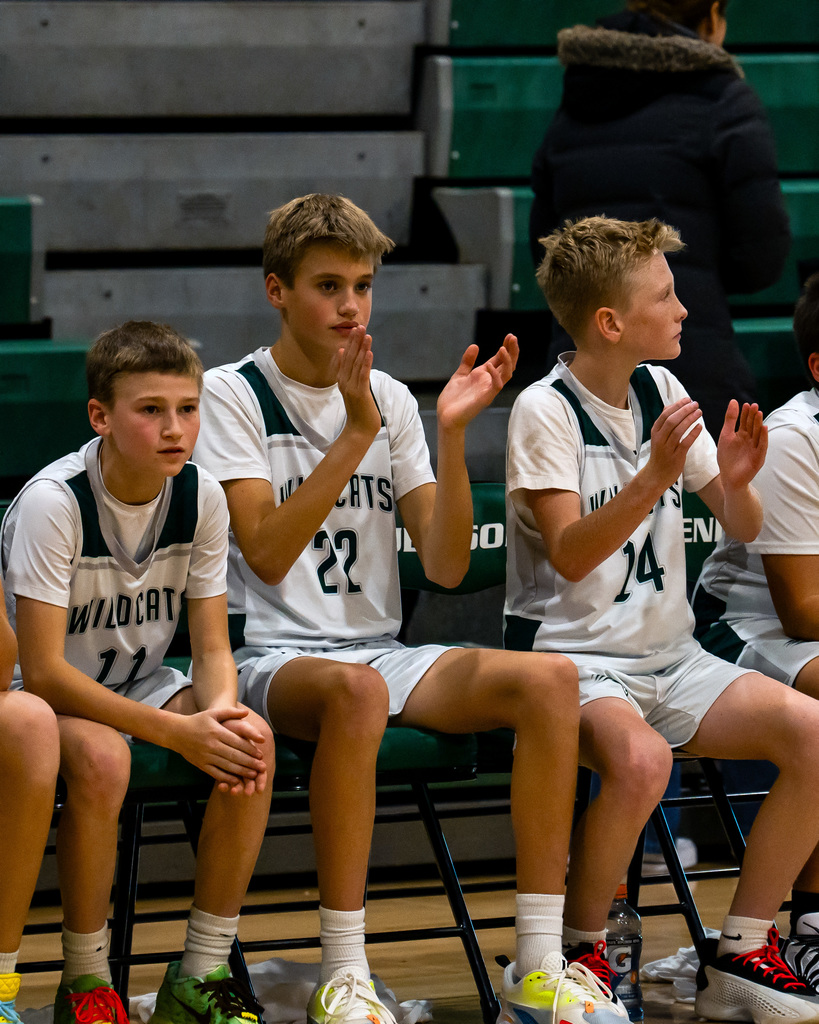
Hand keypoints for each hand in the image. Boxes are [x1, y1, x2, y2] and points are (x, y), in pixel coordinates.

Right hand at [171, 706, 267, 793]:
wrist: (176, 732)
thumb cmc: (197, 721)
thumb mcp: (213, 713)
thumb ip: (230, 712)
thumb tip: (246, 713)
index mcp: (217, 732)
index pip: (237, 742)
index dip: (250, 749)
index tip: (261, 755)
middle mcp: (212, 745)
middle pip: (234, 756)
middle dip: (250, 763)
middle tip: (262, 767)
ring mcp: (206, 756)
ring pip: (227, 766)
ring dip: (242, 772)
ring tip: (254, 775)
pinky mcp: (201, 765)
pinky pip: (215, 773)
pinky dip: (226, 778)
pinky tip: (236, 781)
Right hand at [334, 325, 380, 439]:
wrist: (358, 430)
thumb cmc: (358, 410)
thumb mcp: (352, 388)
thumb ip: (348, 371)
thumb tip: (342, 353)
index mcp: (342, 380)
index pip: (346, 358)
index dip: (351, 343)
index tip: (355, 330)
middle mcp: (344, 382)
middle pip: (350, 358)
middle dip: (355, 341)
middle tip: (360, 326)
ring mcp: (351, 387)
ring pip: (356, 364)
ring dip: (362, 348)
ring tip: (367, 335)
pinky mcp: (360, 393)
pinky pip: (363, 375)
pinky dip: (366, 363)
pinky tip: (370, 353)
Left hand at [437, 335, 518, 430]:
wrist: (445, 416)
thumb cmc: (453, 399)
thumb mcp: (460, 375)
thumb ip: (467, 362)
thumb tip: (475, 346)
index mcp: (484, 375)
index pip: (500, 360)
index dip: (506, 348)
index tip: (510, 336)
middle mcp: (489, 381)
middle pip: (508, 365)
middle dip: (512, 351)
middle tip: (513, 337)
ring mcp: (489, 390)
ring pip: (507, 374)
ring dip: (508, 361)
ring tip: (504, 348)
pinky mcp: (485, 398)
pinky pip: (496, 386)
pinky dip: (495, 375)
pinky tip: (489, 365)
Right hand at [644, 397, 702, 491]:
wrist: (656, 475)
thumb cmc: (660, 454)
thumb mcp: (658, 436)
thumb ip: (664, 421)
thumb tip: (669, 405)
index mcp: (655, 432)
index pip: (665, 414)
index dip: (677, 405)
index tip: (688, 399)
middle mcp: (660, 438)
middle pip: (672, 420)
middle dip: (685, 410)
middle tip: (696, 404)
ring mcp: (667, 448)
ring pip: (678, 430)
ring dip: (690, 419)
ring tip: (699, 412)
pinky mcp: (676, 456)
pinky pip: (685, 443)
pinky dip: (693, 433)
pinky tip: (700, 426)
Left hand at [717, 400, 767, 491]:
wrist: (729, 478)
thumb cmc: (727, 458)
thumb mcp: (726, 436)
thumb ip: (730, 420)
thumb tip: (734, 401)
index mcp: (742, 435)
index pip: (745, 422)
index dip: (745, 414)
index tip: (745, 404)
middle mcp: (750, 440)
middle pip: (752, 426)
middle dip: (753, 416)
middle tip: (754, 405)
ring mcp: (755, 448)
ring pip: (758, 434)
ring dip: (759, 424)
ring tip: (759, 413)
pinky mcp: (759, 457)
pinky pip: (762, 446)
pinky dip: (763, 437)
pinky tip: (764, 428)